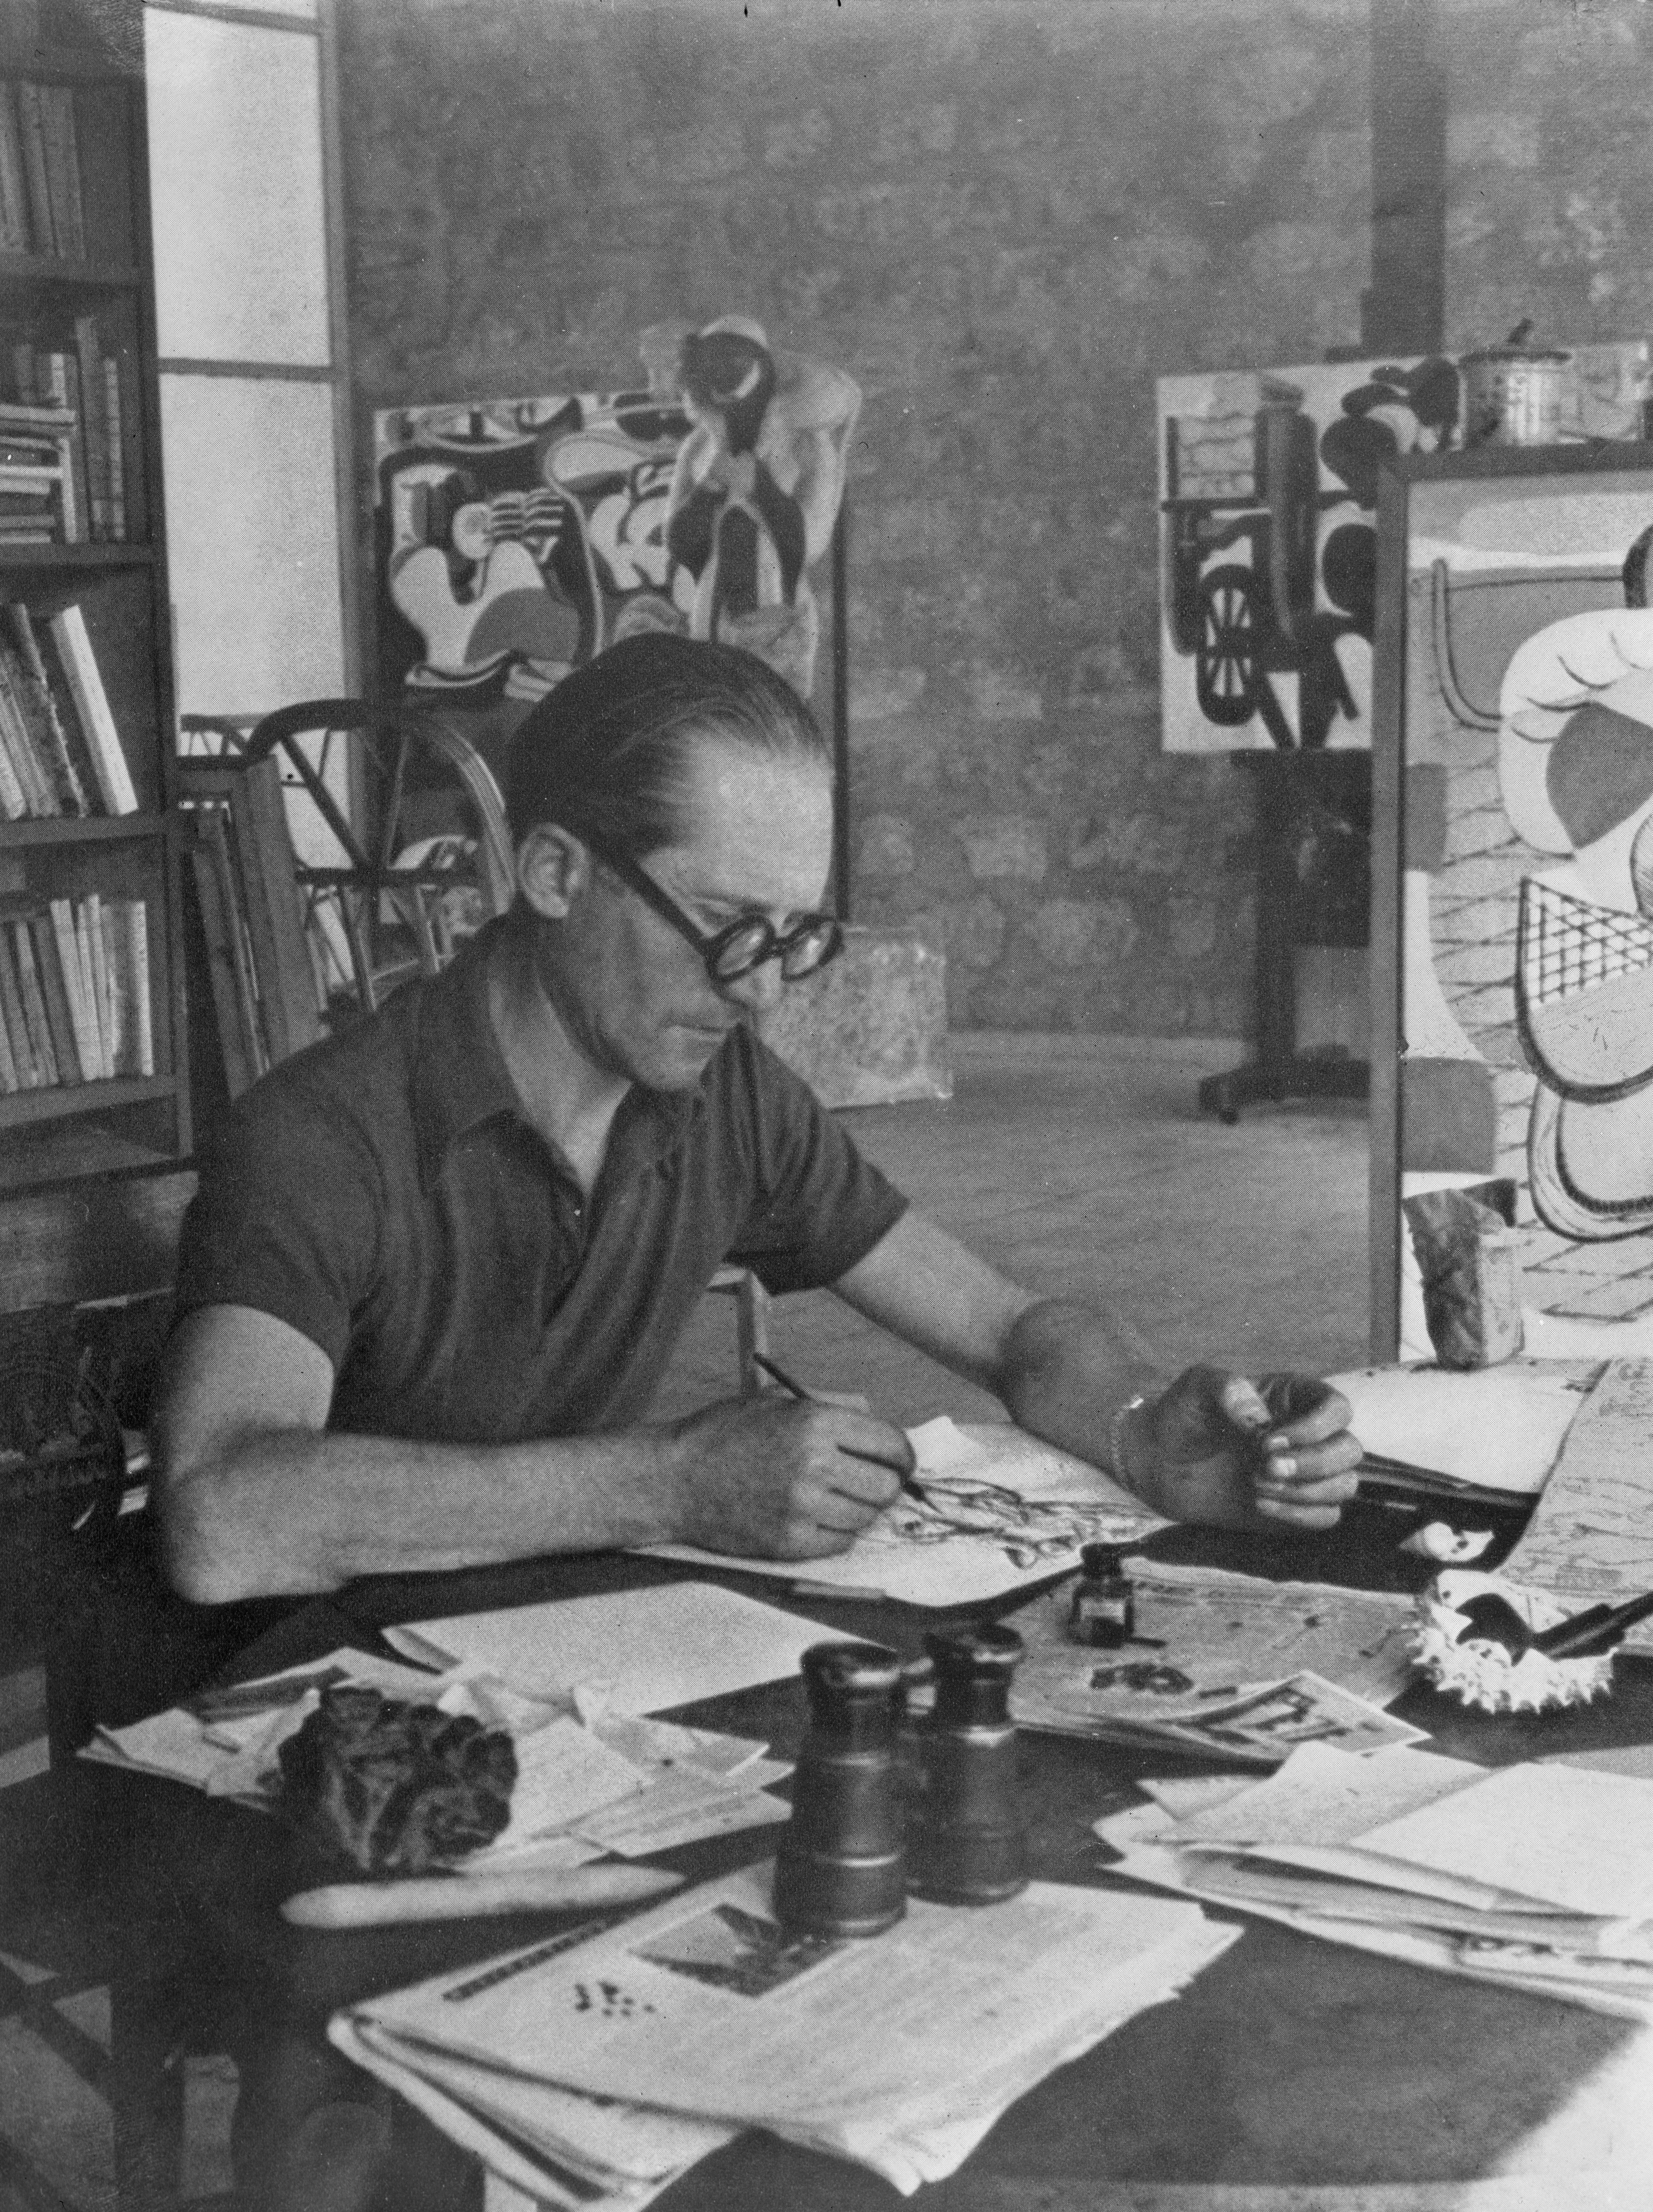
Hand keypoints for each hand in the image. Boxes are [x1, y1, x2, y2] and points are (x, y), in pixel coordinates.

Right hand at [668, 1396, 915, 1559]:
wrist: (675, 1479)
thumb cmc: (726, 1435)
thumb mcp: (778, 1405)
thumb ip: (831, 1413)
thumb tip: (879, 1431)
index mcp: (816, 1422)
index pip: (891, 1444)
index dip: (902, 1455)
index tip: (900, 1462)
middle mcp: (815, 1464)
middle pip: (886, 1486)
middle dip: (884, 1484)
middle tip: (869, 1483)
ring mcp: (803, 1507)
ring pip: (867, 1517)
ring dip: (859, 1509)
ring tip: (834, 1498)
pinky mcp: (791, 1542)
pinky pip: (841, 1543)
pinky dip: (837, 1533)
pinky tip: (815, 1517)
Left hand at [1124, 1366, 1359, 1532]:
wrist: (1158, 1461)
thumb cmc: (1181, 1416)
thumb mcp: (1196, 1387)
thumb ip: (1228, 1388)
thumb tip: (1261, 1421)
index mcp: (1294, 1399)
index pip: (1338, 1409)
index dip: (1315, 1428)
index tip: (1268, 1440)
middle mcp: (1308, 1435)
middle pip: (1350, 1450)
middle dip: (1313, 1464)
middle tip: (1263, 1467)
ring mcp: (1304, 1472)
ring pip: (1344, 1485)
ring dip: (1304, 1491)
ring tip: (1255, 1485)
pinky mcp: (1294, 1505)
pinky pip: (1326, 1517)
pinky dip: (1300, 1515)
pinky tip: (1260, 1505)